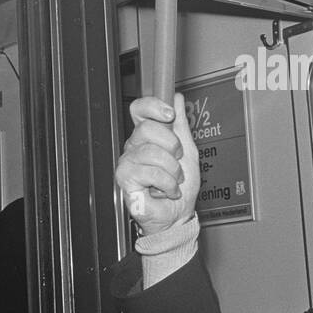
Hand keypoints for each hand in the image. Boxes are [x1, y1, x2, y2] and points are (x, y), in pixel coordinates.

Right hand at [115, 92, 199, 238]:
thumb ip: (181, 124)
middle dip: (172, 146)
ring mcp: (128, 162)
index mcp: (147, 136)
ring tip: (173, 180)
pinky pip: (151, 172)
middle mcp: (134, 146)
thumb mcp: (188, 151)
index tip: (169, 114)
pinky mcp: (125, 179)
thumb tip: (177, 97)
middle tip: (177, 161)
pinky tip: (167, 191)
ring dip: (173, 170)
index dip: (153, 106)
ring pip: (152, 152)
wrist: (178, 215)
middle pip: (148, 128)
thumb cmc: (180, 187)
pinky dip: (167, 184)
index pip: (139, 109)